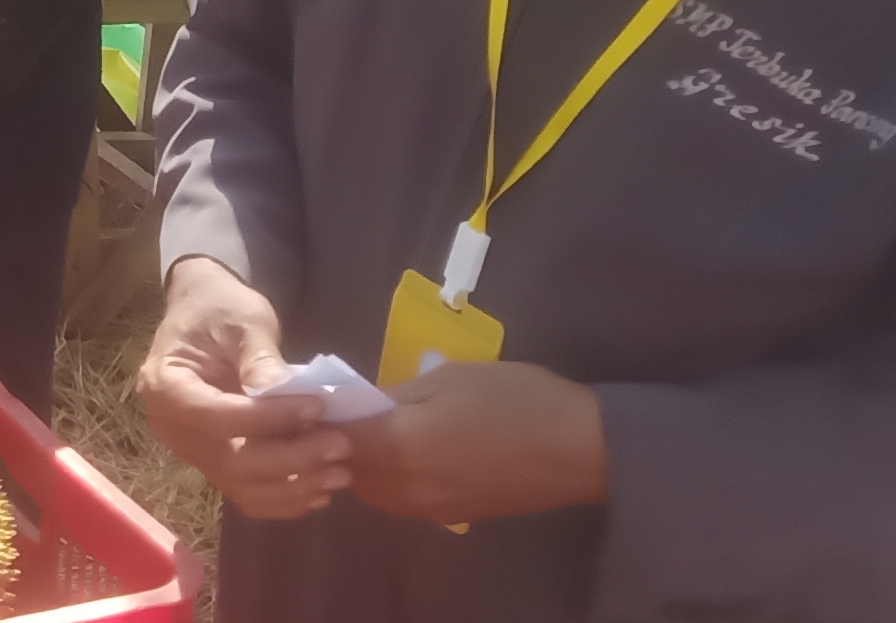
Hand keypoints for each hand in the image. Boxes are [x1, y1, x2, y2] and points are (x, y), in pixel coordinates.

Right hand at [135, 256, 349, 518]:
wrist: (204, 315)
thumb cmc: (220, 309)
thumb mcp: (242, 321)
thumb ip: (260, 359)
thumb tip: (287, 392)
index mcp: (165, 386)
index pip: (215, 416)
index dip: (268, 419)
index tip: (316, 408)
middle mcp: (172, 429)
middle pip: (231, 461)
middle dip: (291, 460)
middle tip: (340, 446)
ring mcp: (192, 451)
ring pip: (242, 486)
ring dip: (294, 488)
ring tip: (340, 473)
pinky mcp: (214, 463)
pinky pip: (246, 493)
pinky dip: (283, 500)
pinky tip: (319, 491)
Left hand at [337, 360, 607, 524]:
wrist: (581, 450)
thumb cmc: (516, 400)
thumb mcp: (450, 378)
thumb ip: (396, 396)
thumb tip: (363, 406)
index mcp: (399, 446)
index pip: (333, 438)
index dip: (319, 417)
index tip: (315, 397)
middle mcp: (405, 487)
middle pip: (346, 468)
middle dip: (337, 442)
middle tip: (346, 409)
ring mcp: (428, 508)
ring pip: (372, 489)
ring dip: (365, 462)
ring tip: (379, 429)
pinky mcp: (451, 517)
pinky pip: (401, 498)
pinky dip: (392, 476)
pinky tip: (412, 451)